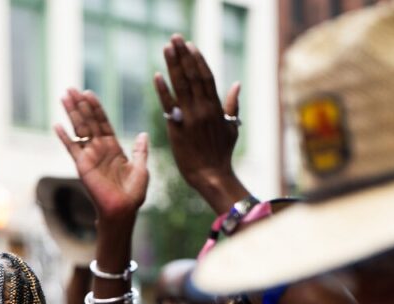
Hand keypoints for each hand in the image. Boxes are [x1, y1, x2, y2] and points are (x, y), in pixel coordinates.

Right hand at [54, 88, 148, 220]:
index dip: (96, 108)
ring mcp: (90, 156)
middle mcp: (100, 149)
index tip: (88, 93)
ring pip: (80, 129)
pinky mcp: (82, 165)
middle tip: (71, 89)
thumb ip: (141, 151)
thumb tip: (143, 134)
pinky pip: (72, 148)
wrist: (123, 210)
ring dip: (71, 113)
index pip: (103, 122)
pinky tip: (57, 125)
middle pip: (88, 121)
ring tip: (64, 97)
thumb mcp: (142, 168)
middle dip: (80, 105)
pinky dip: (64, 137)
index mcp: (114, 148)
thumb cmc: (133, 194)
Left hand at [154, 35, 249, 212]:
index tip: (191, 44)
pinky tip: (157, 75)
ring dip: (173, 65)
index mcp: (216, 107)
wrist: (211, 175)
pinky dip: (163, 91)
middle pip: (193, 76)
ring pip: (181, 86)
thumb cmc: (222, 153)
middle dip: (184, 55)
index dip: (198, 59)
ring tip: (167, 48)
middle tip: (175, 37)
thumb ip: (233, 104)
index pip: (206, 77)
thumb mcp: (232, 127)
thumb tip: (237, 83)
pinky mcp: (177, 129)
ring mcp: (190, 118)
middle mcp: (203, 109)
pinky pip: (169, 107)